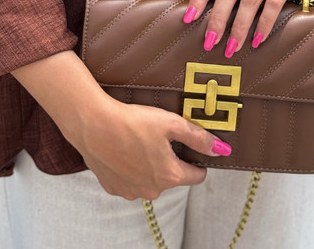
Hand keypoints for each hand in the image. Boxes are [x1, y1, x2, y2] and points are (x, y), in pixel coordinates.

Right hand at [74, 98, 228, 199]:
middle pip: (172, 177)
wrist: (93, 124)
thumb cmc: (132, 122)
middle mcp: (152, 190)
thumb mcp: (171, 123)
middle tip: (160, 136)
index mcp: (170, 176)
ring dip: (149, 164)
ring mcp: (131, 191)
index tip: (192, 148)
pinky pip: (130, 179)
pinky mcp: (113, 187)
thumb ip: (199, 137)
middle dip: (170, 159)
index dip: (198, 160)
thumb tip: (221, 149)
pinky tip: (124, 148)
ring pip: (150, 179)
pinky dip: (130, 167)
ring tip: (139, 140)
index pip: (197, 176)